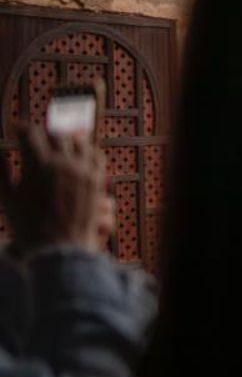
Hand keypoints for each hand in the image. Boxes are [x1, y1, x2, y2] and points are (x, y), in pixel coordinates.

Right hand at [0, 126, 107, 252]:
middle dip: (43, 130)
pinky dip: (85, 150)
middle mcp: (63, 164)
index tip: (16, 129)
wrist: (59, 247)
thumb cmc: (27, 225)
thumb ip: (1, 171)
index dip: (21, 128)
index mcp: (37, 165)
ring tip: (56, 139)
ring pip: (78, 141)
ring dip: (66, 136)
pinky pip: (95, 155)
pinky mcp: (96, 180)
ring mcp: (83, 171)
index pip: (30, 133)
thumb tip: (0, 152)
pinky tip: (77, 153)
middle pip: (55, 132)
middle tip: (36, 133)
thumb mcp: (7, 198)